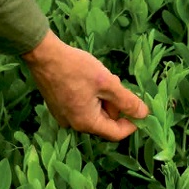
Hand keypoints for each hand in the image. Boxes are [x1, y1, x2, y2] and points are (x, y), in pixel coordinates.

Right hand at [22, 31, 148, 140]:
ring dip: (102, 98)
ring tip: (99, 77)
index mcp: (86, 122)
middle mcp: (73, 124)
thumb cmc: (76, 68)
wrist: (44, 55)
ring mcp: (63, 115)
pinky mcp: (57, 106)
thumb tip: (144, 114)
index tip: (139, 107)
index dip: (131, 123)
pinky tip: (87, 79)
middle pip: (104, 122)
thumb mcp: (106, 82)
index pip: (116, 133)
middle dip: (114, 105)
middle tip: (114, 82)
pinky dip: (90, 96)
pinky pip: (81, 106)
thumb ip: (127, 100)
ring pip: (93, 112)